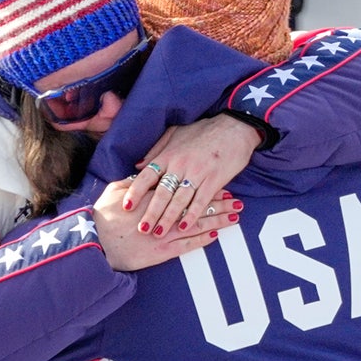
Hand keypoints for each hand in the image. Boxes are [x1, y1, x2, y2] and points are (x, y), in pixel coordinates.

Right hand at [94, 179, 241, 270]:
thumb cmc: (101, 218)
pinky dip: (202, 239)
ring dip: (218, 219)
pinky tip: (216, 235)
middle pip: (196, 204)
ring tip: (235, 216)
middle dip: (218, 202)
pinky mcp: (162, 251)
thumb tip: (144, 171)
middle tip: (236, 199)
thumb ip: (132, 181)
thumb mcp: (114, 192)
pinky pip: (187, 245)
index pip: (184, 187)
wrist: (95, 245)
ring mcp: (164, 232)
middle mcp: (163, 213)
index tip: (219, 181)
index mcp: (152, 196)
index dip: (202, 184)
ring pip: (197, 224)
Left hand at [124, 114, 258, 237]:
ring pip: (179, 200)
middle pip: (161, 192)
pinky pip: (200, 201)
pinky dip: (192, 215)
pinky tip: (184, 227)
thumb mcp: (176, 133)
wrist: (234, 127)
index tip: (126, 206)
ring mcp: (198, 173)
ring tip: (158, 233)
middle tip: (141, 229)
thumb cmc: (204, 130)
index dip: (135, 191)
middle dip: (150, 212)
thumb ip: (157, 150)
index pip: (147, 175)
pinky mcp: (214, 180)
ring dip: (168, 218)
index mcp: (169, 155)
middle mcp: (180, 165)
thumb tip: (138, 165)